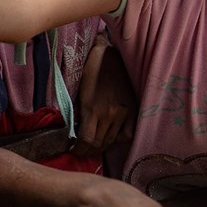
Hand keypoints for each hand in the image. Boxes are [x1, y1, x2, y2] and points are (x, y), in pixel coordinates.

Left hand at [73, 36, 135, 156]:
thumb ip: (80, 113)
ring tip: (93, 147)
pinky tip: (112, 137)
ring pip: (112, 141)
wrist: (110, 55)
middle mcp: (109, 114)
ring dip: (101, 147)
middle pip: (99, 144)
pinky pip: (128, 134)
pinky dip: (119, 139)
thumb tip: (76, 132)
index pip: (86, 140)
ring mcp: (123, 113)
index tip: (73, 151)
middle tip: (81, 152)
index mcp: (92, 109)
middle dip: (88, 151)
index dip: (79, 150)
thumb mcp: (79, 93)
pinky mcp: (133, 110)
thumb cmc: (90, 70)